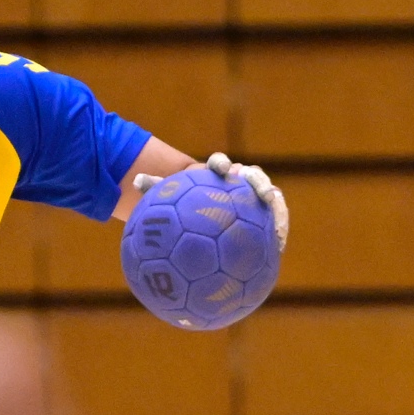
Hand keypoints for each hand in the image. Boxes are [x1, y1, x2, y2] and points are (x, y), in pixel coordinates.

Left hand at [131, 157, 288, 251]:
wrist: (208, 214)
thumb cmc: (186, 204)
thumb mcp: (171, 200)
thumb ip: (156, 189)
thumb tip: (135, 181)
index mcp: (217, 176)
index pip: (221, 165)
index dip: (222, 165)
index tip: (220, 168)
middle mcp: (240, 184)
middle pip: (254, 177)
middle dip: (258, 181)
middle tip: (259, 190)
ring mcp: (255, 201)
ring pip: (271, 200)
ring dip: (276, 207)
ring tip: (278, 223)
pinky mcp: (266, 217)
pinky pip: (273, 224)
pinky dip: (277, 233)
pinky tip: (277, 249)